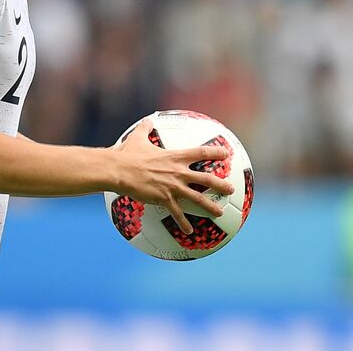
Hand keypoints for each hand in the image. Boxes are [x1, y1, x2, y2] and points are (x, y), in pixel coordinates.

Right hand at [110, 119, 234, 234]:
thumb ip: (145, 128)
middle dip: (221, 184)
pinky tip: (190, 232)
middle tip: (231, 189)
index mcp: (176, 156)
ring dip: (210, 206)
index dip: (216, 152)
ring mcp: (173, 187)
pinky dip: (184, 224)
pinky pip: (177, 214)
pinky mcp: (164, 199)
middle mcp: (179, 172)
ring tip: (220, 212)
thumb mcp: (138, 138)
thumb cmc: (128, 154)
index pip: (201, 153)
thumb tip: (147, 119)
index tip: (227, 154)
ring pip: (198, 199)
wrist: (120, 170)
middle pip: (207, 179)